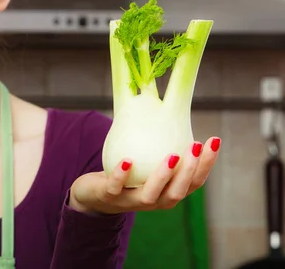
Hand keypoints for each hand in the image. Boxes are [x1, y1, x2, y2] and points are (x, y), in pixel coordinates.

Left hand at [69, 137, 220, 214]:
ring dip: (163, 176)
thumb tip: (173, 106)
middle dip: (189, 170)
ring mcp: (131, 201)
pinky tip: (128, 160)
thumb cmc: (127, 172)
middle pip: (177, 192)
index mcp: (167, 192)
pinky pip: (116, 188)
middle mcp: (154, 201)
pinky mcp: (109, 197)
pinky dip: (122, 175)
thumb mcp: (147, 160)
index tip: (214, 140)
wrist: (94, 193)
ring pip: (151, 195)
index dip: (206, 164)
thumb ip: (161, 145)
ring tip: (171, 155)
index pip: (193, 183)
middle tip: (195, 146)